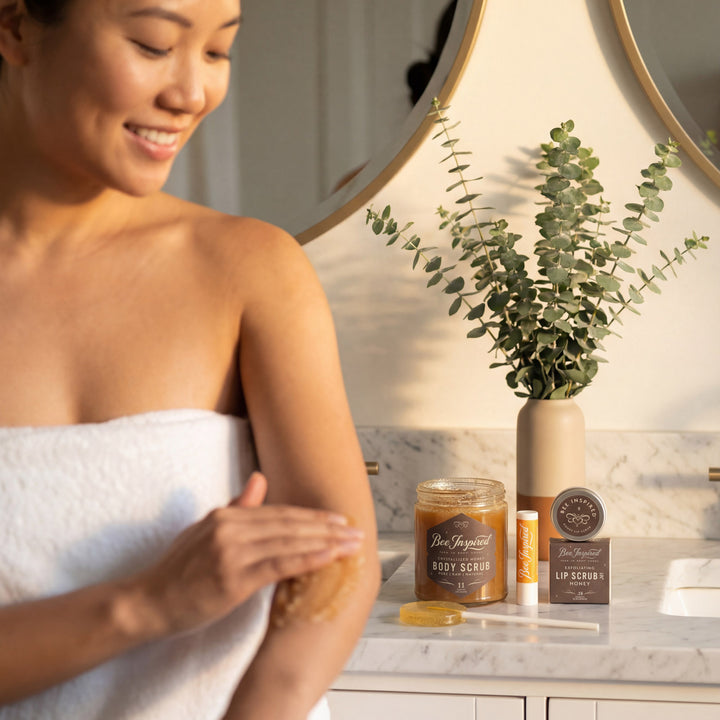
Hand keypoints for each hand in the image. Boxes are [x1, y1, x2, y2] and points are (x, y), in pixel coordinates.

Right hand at [128, 472, 363, 636]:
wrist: (147, 601)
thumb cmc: (178, 571)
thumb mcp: (205, 530)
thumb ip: (238, 506)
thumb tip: (259, 480)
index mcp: (226, 515)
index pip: (279, 513)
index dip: (311, 516)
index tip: (337, 519)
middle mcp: (230, 526)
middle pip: (289, 524)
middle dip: (326, 526)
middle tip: (355, 529)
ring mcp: (231, 551)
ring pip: (289, 542)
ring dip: (325, 541)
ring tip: (351, 544)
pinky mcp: (233, 577)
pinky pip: (279, 565)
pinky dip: (308, 559)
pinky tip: (329, 557)